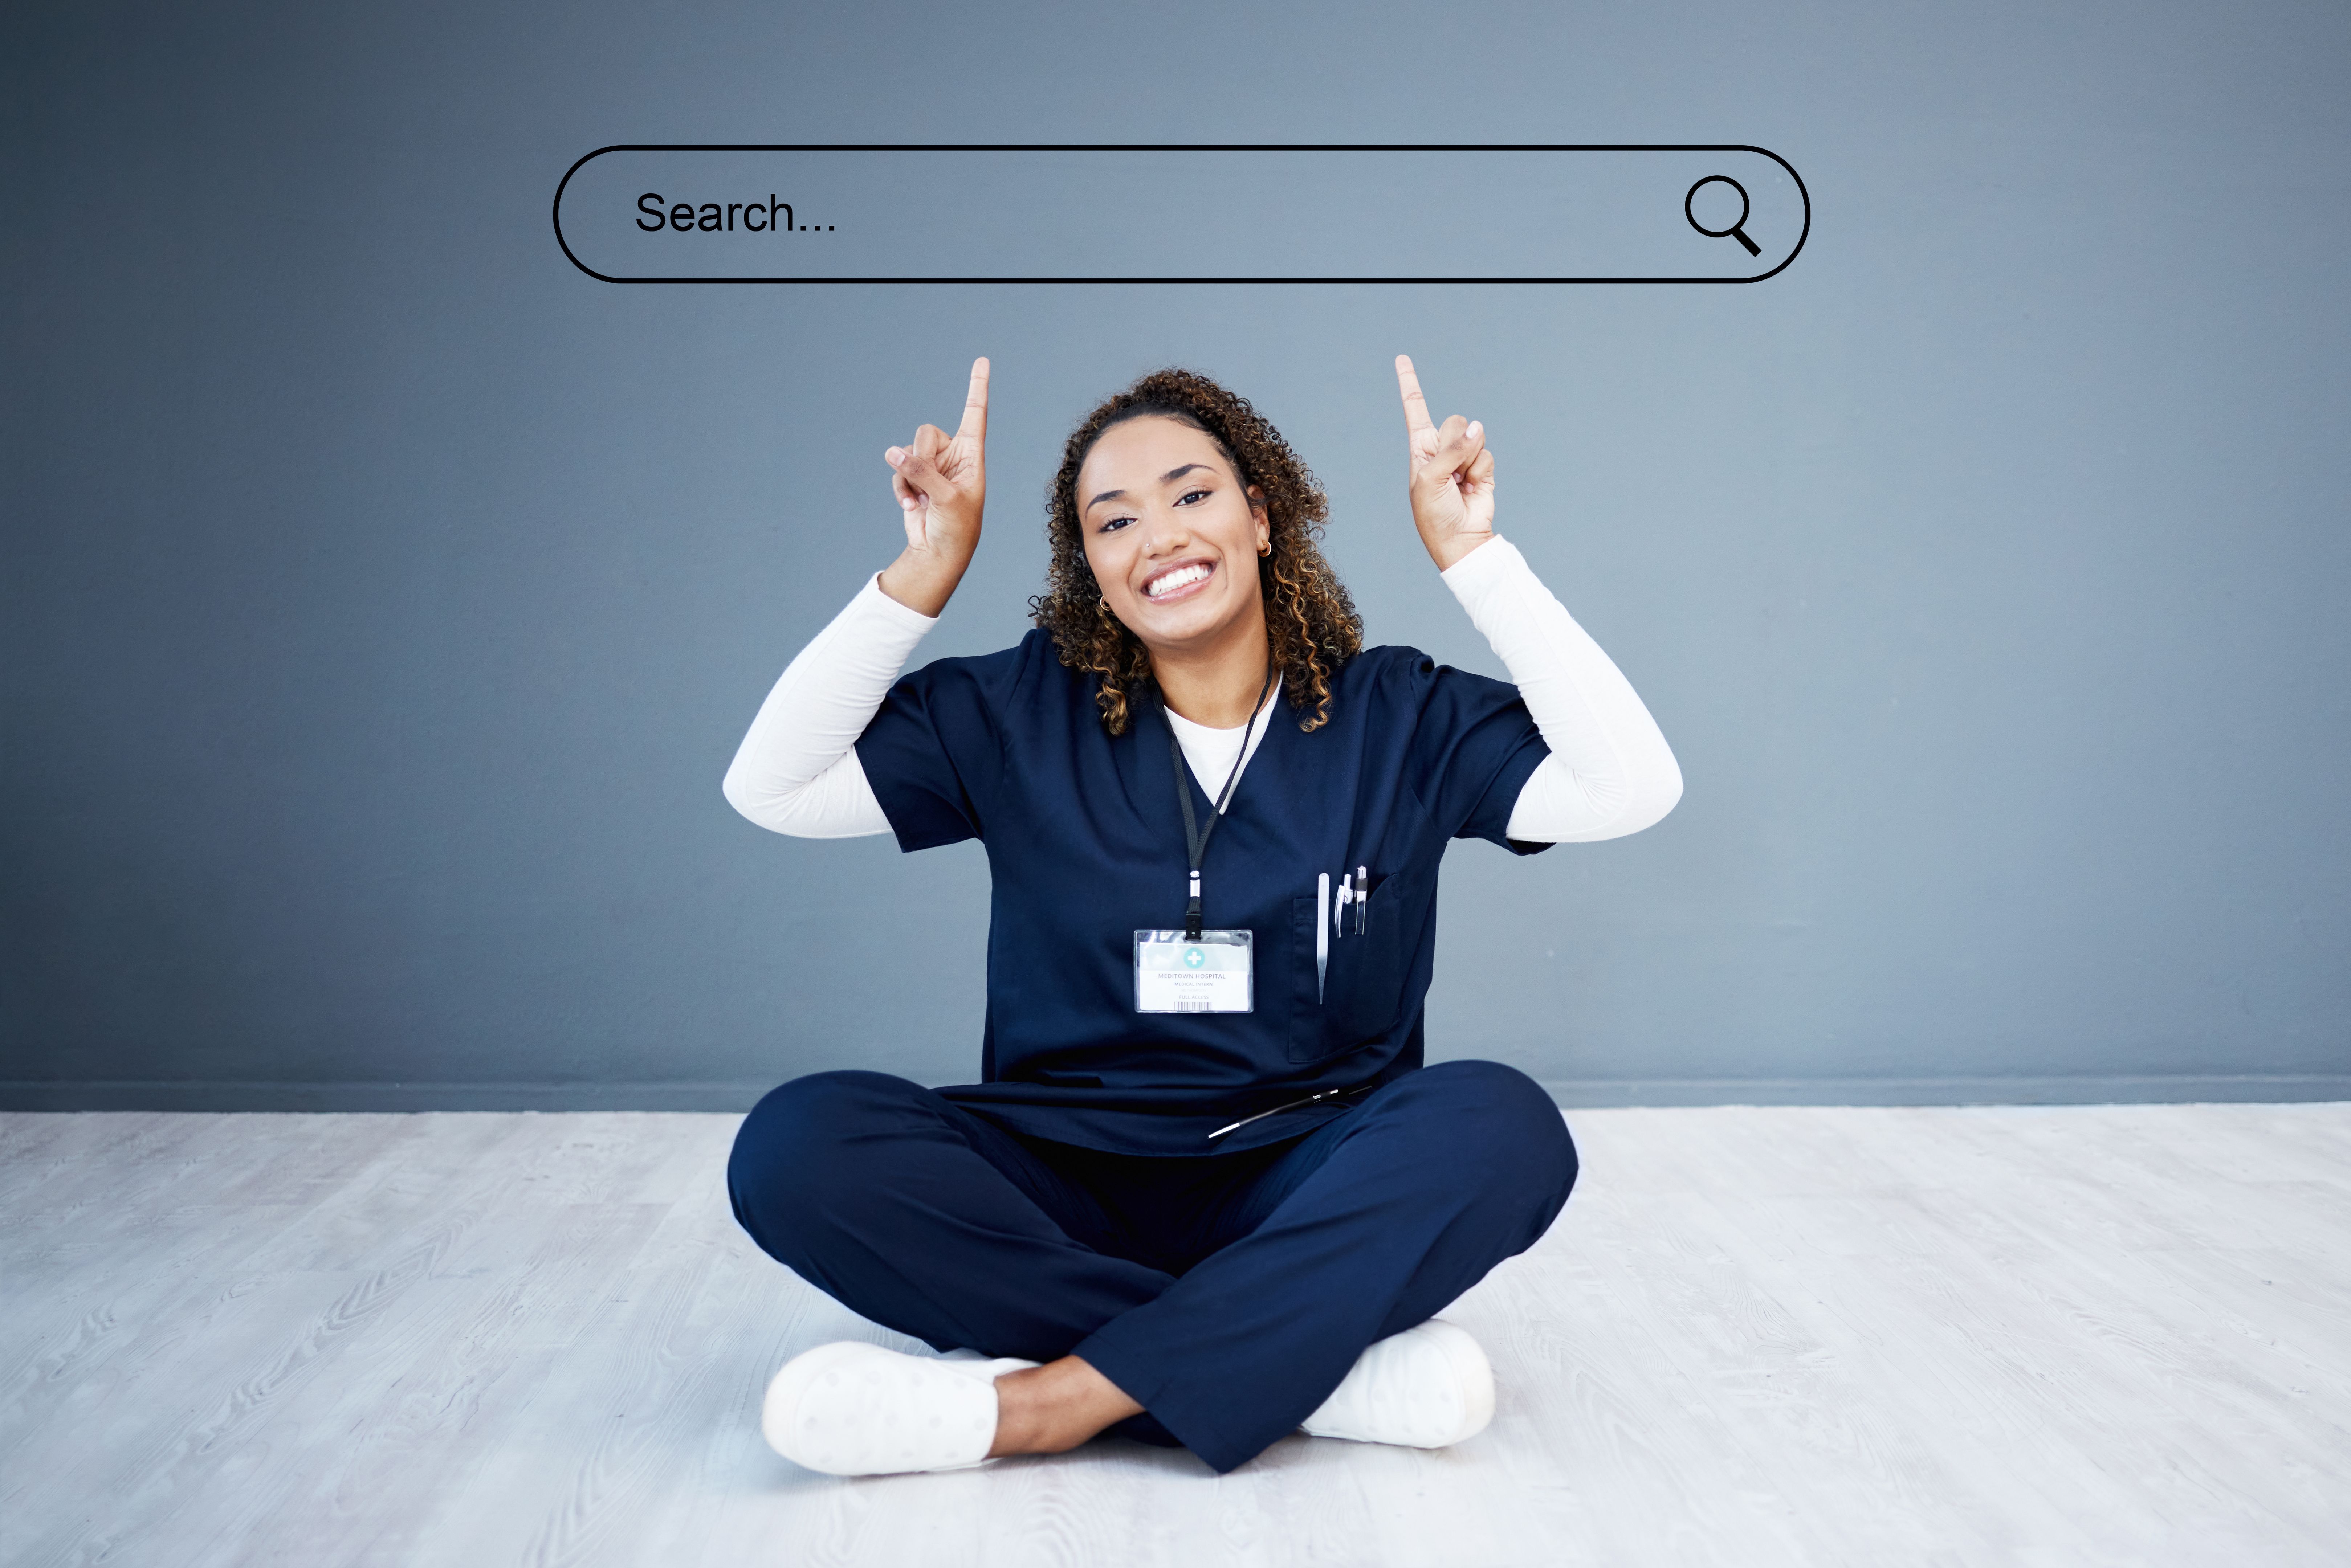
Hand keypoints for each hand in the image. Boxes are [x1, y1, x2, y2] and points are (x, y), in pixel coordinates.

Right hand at [878, 357, 988, 614]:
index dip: (977, 387)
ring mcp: (931, 466)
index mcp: (972, 455)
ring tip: (922, 500)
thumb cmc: (957, 528)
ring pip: (908, 451)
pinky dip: (901, 487)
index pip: (976, 414)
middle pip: (926, 432)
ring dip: (909, 477)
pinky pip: (898, 468)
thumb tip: (892, 452)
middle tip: (928, 485)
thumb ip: (921, 472)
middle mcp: (952, 455)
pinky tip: (911, 505)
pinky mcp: (914, 478)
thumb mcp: (946, 499)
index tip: (982, 361)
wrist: (940, 553)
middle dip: (920, 457)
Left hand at [1394, 354, 1495, 570]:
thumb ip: (1452, 450)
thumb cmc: (1433, 513)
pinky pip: (1486, 455)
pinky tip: (1471, 489)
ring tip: (1459, 484)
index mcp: (1420, 448)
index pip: (1415, 410)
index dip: (1410, 384)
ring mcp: (1464, 458)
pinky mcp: (1483, 468)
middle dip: (1455, 442)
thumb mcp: (1430, 479)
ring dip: (1468, 460)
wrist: (1458, 539)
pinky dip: (1480, 472)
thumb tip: (1478, 427)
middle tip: (1448, 472)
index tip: (1402, 358)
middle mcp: (1442, 449)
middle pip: (1454, 420)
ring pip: (1474, 435)